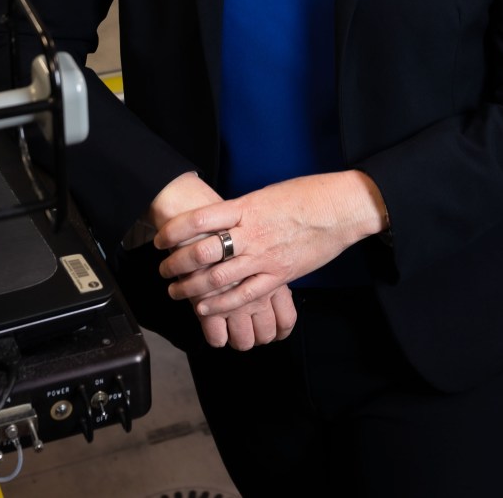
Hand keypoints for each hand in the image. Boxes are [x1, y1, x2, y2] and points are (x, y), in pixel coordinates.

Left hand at [146, 172, 298, 349]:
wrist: (340, 208)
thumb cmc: (306, 194)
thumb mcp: (266, 194)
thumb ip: (241, 209)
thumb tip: (219, 219)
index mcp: (246, 207)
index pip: (198, 220)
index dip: (174, 231)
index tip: (161, 239)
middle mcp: (252, 233)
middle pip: (203, 252)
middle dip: (177, 263)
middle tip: (164, 269)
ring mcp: (265, 257)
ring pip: (218, 278)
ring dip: (192, 287)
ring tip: (176, 290)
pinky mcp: (279, 275)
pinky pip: (244, 295)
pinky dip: (220, 304)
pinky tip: (204, 308)